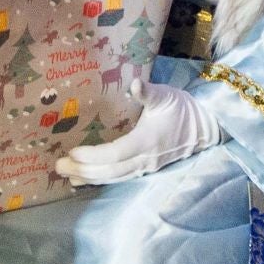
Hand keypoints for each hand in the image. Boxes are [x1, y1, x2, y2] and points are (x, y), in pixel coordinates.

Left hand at [56, 78, 219, 185]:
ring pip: (114, 178)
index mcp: (148, 140)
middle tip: (59, 167)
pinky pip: (120, 179)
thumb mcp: (166, 96)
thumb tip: (135, 83)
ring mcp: (146, 168)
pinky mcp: (146, 170)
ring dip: (89, 178)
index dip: (93, 156)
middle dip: (84, 170)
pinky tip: (84, 181)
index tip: (72, 152)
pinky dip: (101, 180)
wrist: (205, 127)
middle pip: (110, 171)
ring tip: (67, 176)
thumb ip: (147, 93)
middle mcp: (146, 159)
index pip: (116, 153)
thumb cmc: (183, 108)